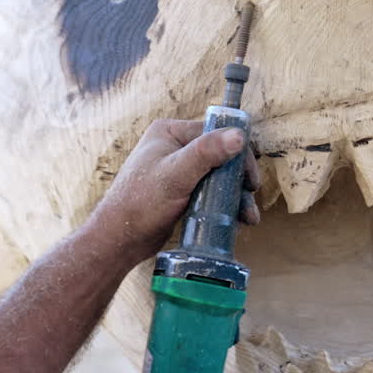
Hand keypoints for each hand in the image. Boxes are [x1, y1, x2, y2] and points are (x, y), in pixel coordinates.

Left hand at [90, 119, 260, 264]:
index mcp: (170, 132)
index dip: (238, 154)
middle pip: (220, 156)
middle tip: (251, 197)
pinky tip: (235, 220)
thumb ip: (206, 153)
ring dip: (235, 195)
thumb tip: (239, 136)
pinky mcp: (182, 192)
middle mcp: (175, 146)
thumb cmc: (141, 203)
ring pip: (218, 177)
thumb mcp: (175, 174)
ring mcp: (179, 170)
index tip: (250, 178)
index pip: (215, 134)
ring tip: (248, 217)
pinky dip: (224, 204)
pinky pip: (210, 192)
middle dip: (238, 179)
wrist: (120, 239)